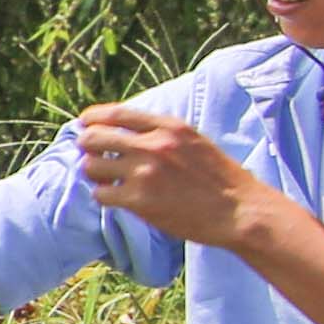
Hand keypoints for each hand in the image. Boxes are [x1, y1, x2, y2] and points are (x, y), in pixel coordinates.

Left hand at [74, 104, 274, 253]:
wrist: (239, 210)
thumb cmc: (220, 179)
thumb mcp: (194, 141)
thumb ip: (162, 133)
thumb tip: (124, 131)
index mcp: (169, 126)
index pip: (116, 113)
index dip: (93, 118)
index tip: (85, 124)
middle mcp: (153, 145)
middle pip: (95, 137)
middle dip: (87, 145)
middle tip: (90, 154)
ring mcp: (144, 173)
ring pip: (92, 166)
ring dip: (94, 173)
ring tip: (105, 179)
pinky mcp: (140, 200)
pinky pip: (100, 194)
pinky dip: (103, 195)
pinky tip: (115, 198)